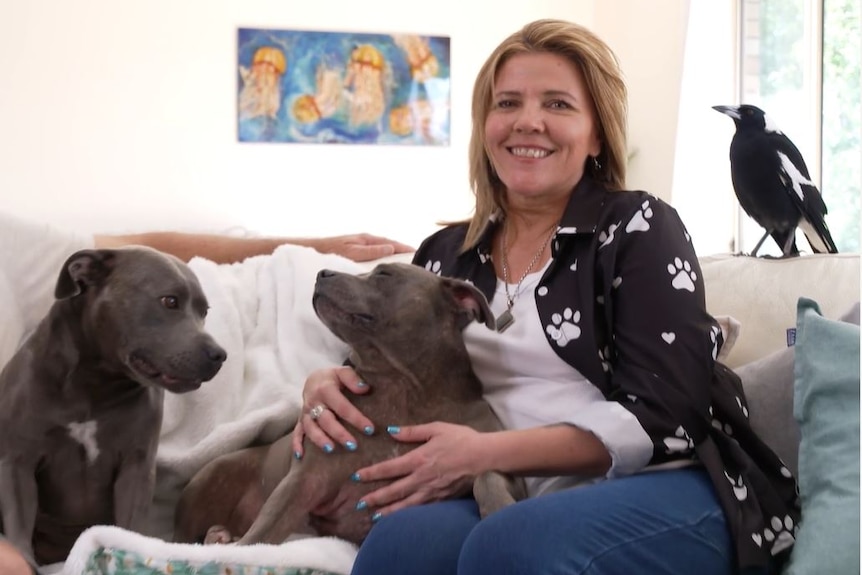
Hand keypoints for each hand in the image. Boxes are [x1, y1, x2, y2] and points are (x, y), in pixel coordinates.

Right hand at [292, 366, 373, 456]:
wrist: (314, 379)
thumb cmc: (333, 378)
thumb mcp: (343, 371)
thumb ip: (353, 378)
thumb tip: (364, 388)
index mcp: (325, 389)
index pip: (342, 406)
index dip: (356, 418)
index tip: (369, 429)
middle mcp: (314, 402)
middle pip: (326, 420)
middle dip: (339, 433)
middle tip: (353, 445)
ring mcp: (306, 412)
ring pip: (310, 428)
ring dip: (320, 440)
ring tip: (331, 450)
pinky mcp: (301, 420)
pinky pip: (296, 432)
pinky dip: (296, 444)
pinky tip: (300, 456)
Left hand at [310, 234, 413, 261]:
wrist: (311, 251)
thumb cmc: (330, 251)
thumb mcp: (352, 252)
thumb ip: (371, 251)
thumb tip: (391, 249)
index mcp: (367, 239)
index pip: (392, 243)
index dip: (405, 248)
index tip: (418, 253)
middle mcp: (366, 242)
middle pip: (389, 246)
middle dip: (402, 252)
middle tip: (417, 260)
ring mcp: (361, 248)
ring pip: (382, 252)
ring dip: (393, 257)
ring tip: (405, 266)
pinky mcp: (357, 255)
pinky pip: (375, 257)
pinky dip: (383, 260)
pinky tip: (385, 269)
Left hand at [351, 422, 484, 518]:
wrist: (487, 458)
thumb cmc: (463, 440)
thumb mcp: (437, 428)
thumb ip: (413, 431)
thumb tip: (391, 430)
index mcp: (419, 459)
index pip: (389, 468)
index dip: (371, 473)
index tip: (357, 477)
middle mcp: (422, 478)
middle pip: (394, 491)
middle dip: (375, 498)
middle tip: (360, 504)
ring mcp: (432, 492)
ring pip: (406, 505)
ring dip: (388, 512)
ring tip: (374, 518)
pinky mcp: (442, 500)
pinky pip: (421, 510)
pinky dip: (408, 516)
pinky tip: (401, 519)